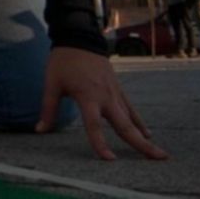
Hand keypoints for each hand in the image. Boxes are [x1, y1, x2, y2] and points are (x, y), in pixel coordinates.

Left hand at [36, 47, 167, 160]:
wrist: (80, 38)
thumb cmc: (63, 62)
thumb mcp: (51, 84)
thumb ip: (47, 109)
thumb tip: (39, 130)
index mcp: (88, 96)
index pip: (95, 125)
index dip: (100, 143)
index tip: (109, 160)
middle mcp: (105, 97)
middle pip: (125, 125)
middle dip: (142, 144)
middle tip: (160, 158)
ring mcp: (115, 93)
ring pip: (132, 119)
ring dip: (144, 137)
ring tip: (159, 153)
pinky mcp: (118, 89)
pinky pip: (130, 109)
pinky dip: (138, 122)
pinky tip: (146, 134)